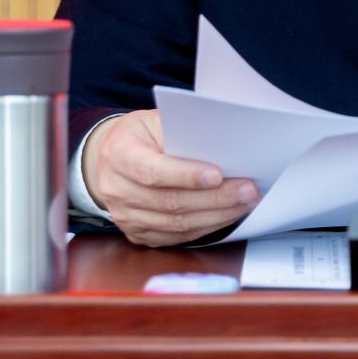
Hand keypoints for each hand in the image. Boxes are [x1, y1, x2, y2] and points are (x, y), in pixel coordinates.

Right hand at [83, 109, 259, 246]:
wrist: (110, 159)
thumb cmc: (141, 136)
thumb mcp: (154, 121)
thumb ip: (180, 134)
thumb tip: (221, 149)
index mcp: (118, 155)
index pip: (152, 171)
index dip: (185, 175)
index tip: (217, 175)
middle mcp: (116, 189)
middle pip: (169, 202)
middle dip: (214, 198)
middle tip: (247, 190)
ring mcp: (125, 216)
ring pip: (176, 224)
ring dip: (216, 216)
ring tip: (244, 203)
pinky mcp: (137, 234)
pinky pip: (175, 237)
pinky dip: (205, 228)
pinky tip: (226, 216)